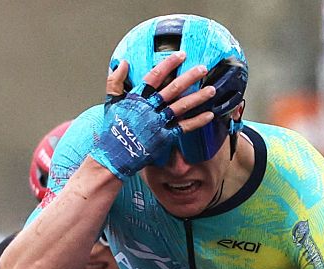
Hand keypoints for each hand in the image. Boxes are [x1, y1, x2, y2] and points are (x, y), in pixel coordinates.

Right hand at [91, 51, 216, 178]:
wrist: (114, 157)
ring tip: (212, 89)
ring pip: (181, 106)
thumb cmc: (112, 131)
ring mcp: (158, 124)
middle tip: (203, 68)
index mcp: (136, 98)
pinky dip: (197, 121)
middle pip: (173, 89)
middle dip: (189, 77)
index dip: (169, 64)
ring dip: (198, 97)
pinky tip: (209, 115)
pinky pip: (184, 127)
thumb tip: (124, 62)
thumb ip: (115, 81)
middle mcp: (149, 109)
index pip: (154, 76)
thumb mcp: (111, 103)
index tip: (181, 55)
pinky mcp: (164, 138)